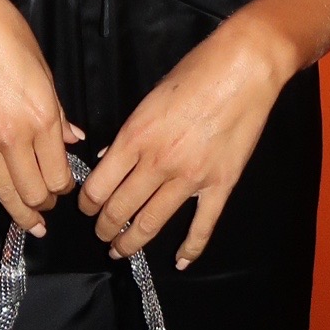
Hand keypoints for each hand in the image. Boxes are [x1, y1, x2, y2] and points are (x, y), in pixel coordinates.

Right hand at [0, 0, 82, 236]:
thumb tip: (74, 139)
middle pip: (34, 191)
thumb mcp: (44, 69)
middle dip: (45, 203)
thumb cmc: (6, 34)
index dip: (64, 187)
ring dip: (20, 214)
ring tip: (30, 224)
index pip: (59, 174)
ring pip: (5, 194)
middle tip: (47, 204)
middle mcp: (13, 136)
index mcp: (41, 117)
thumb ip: (58, 112)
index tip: (64, 187)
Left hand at [77, 11, 297, 268]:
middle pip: (120, 209)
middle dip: (105, 228)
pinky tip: (180, 261)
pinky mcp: (220, 184)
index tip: (86, 209)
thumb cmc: (194, 72)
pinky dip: (190, 249)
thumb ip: (128, 133)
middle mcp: (157, 162)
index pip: (99, 185)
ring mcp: (190, 177)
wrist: (242, 68)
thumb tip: (109, 158)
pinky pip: (202, 226)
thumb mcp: (150, 97)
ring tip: (120, 251)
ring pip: (152, 223)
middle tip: (101, 235)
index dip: (87, 204)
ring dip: (131, 242)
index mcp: (135, 137)